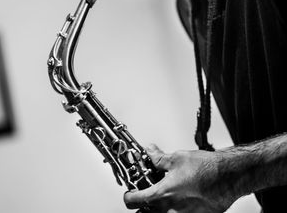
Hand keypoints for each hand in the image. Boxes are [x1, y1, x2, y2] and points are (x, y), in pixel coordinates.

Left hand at [124, 144, 238, 212]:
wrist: (230, 176)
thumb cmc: (207, 168)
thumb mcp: (176, 158)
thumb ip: (158, 158)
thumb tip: (149, 152)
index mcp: (162, 194)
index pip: (135, 201)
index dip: (129, 196)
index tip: (129, 194)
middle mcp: (171, 210)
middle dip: (145, 203)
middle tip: (148, 192)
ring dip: (160, 207)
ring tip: (165, 196)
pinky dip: (176, 209)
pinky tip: (181, 199)